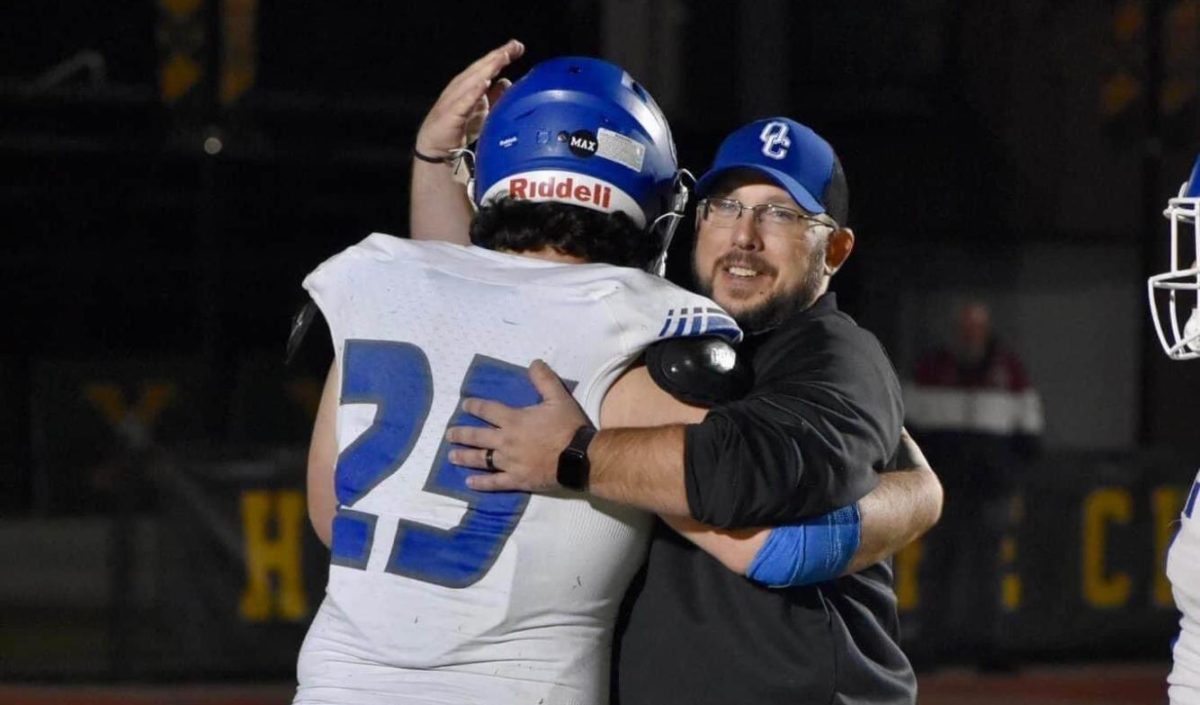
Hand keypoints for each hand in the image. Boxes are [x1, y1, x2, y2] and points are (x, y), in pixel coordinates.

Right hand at [415, 39, 525, 157]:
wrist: (436, 149)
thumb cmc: (459, 128)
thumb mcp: (483, 111)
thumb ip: (494, 97)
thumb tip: (507, 81)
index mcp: (469, 86)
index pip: (486, 67)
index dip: (501, 56)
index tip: (518, 47)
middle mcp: (461, 88)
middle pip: (480, 69)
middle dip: (497, 56)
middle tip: (514, 46)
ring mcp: (454, 99)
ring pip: (472, 80)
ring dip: (488, 68)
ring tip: (502, 58)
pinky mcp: (450, 114)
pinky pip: (464, 102)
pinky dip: (474, 92)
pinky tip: (484, 83)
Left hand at [447, 360, 587, 491]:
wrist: (579, 458)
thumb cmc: (568, 427)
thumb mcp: (559, 398)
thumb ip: (544, 380)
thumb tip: (534, 362)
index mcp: (514, 420)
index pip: (488, 410)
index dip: (475, 406)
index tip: (465, 405)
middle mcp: (506, 441)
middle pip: (477, 436)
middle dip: (461, 434)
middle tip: (449, 434)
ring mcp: (509, 462)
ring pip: (481, 459)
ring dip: (464, 457)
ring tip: (452, 456)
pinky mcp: (517, 480)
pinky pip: (495, 482)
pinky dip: (481, 483)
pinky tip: (469, 483)